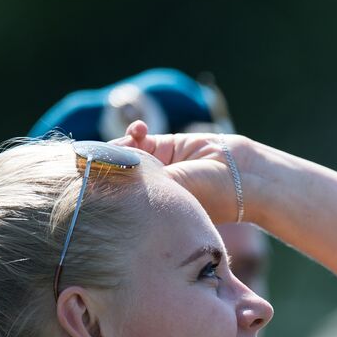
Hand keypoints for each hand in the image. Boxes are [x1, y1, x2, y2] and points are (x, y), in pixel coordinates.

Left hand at [114, 121, 256, 223]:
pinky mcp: (164, 147)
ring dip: (124, 142)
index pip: (115, 192)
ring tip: (133, 139)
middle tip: (111, 152)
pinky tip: (140, 129)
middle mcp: (149, 188)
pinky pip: (139, 137)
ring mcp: (155, 166)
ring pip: (126, 150)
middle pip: (116, 170)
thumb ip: (141, 175)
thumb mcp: (171, 186)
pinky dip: (135, 130)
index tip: (96, 164)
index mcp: (147, 207)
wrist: (240, 174)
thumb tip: (107, 162)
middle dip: (110, 157)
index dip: (103, 176)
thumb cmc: (208, 193)